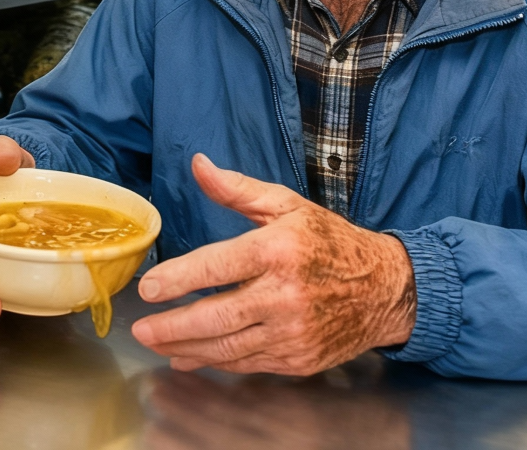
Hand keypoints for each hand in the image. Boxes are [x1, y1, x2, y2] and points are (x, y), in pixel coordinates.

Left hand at [131, 155, 415, 374]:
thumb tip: (199, 164)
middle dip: (174, 325)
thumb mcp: (285, 204)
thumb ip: (237, 189)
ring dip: (187, 348)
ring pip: (230, 346)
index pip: (217, 267)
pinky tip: (189, 356)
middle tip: (141, 327)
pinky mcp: (300, 359)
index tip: (148, 287)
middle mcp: (284, 296)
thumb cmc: (329, 240)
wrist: (385, 288)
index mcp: (277, 251)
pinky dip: (216, 361)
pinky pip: (249, 363)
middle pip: (218, 316)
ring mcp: (293, 333)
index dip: (178, 279)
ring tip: (155, 343)